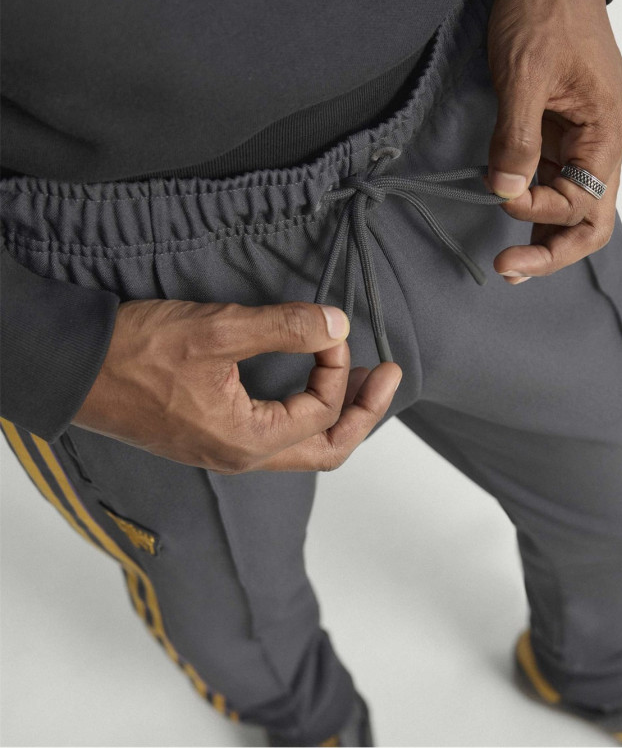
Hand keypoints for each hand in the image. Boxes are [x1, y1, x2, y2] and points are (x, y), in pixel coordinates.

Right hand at [73, 299, 401, 472]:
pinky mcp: (215, 435)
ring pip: (303, 446)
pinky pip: (279, 435)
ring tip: (361, 379)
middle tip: (388, 375)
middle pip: (327, 450)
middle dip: (364, 412)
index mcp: (248, 441)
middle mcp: (243, 456)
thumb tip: (337, 322)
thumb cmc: (138, 352)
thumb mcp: (218, 331)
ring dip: (337, 414)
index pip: (322, 412)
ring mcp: (228, 450)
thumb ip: (283, 328)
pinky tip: (311, 384)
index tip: (329, 328)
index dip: (338, 367)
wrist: (75, 368)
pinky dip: (306, 412)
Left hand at [486, 0, 621, 281]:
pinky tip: (516, 229)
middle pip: (590, 220)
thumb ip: (517, 138)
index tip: (501, 194)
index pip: (581, 201)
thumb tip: (507, 191)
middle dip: (552, 250)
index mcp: (608, 133)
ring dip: (544, 238)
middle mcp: (605, 146)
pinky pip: (557, 185)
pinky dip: (537, 209)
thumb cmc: (545, 13)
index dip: (538, 208)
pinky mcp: (565, 137)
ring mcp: (586, 144)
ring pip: (574, 209)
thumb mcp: (524, 74)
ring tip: (509, 266)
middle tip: (509, 269)